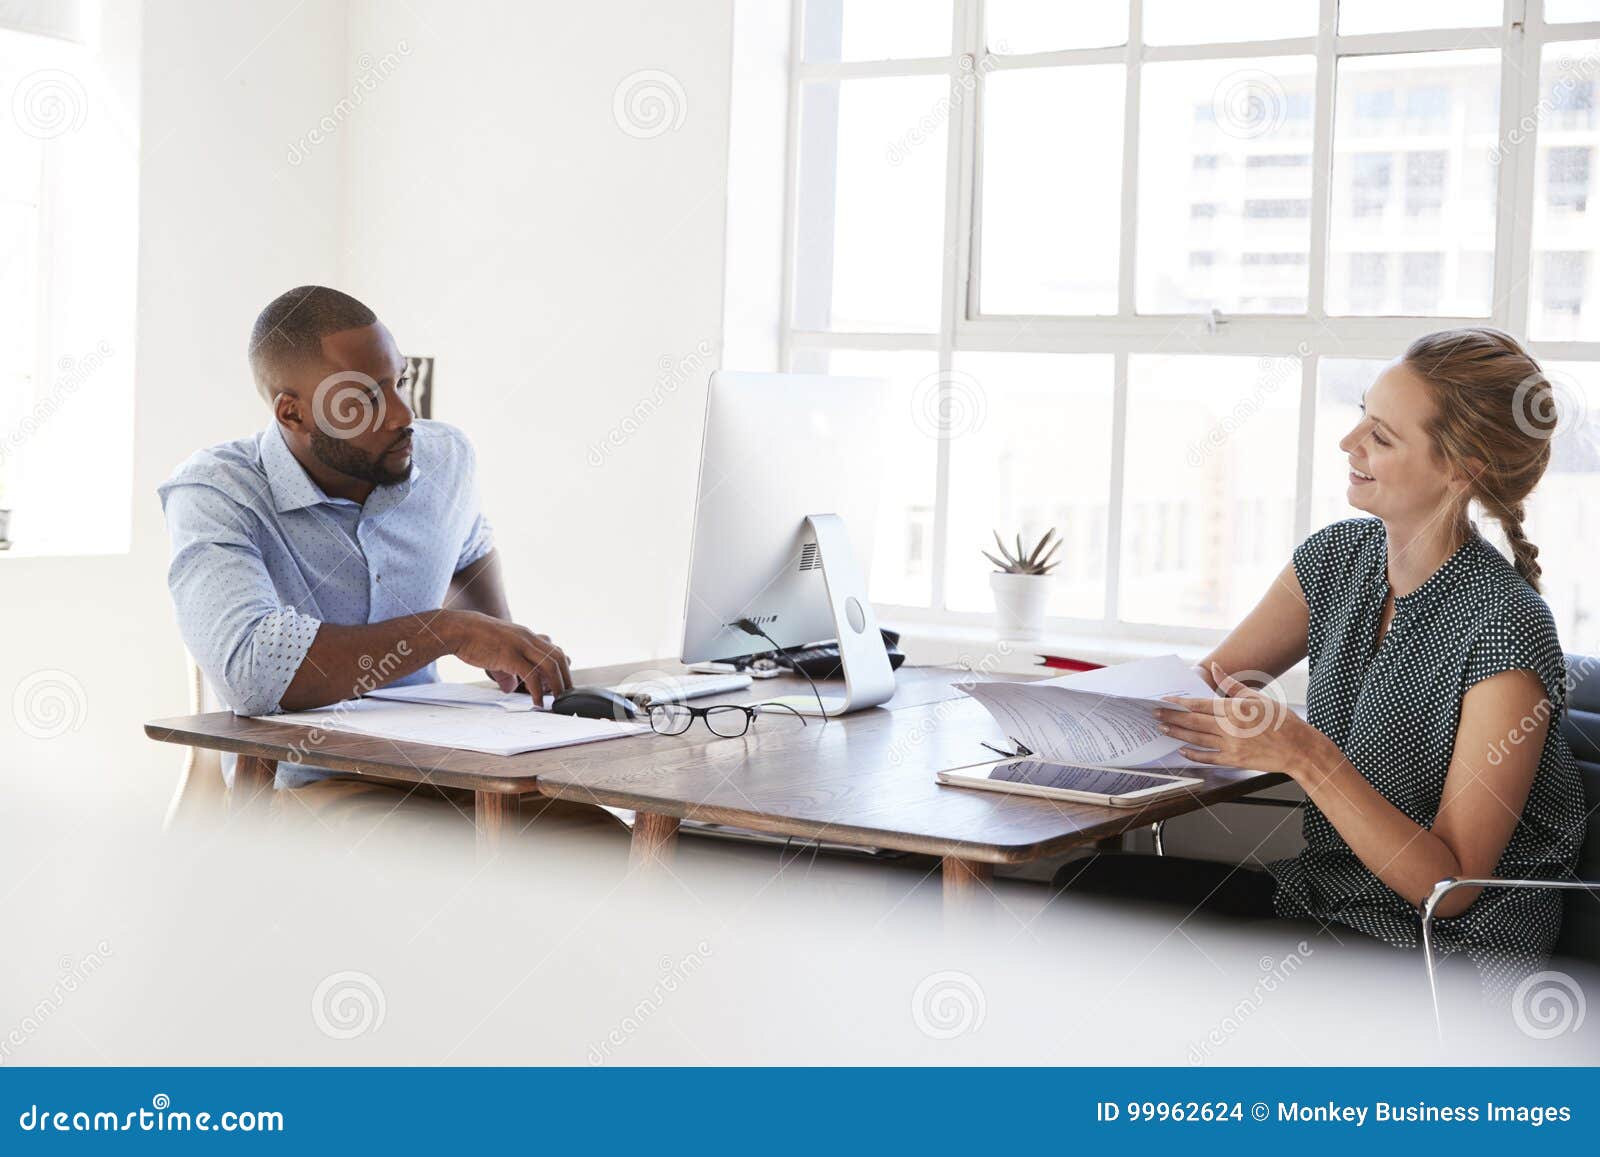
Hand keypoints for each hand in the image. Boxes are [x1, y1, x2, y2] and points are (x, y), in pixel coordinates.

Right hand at [441, 611, 572, 699]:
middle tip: (566, 696)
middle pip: (558, 658)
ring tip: (557, 701)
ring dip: (557, 686)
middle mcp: (528, 638)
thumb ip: (506, 670)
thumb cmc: (473, 640)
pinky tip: (537, 702)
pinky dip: (538, 691)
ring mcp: (520, 645)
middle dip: (565, 679)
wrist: (457, 629)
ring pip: (550, 665)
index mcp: (526, 636)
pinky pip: (532, 675)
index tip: (563, 685)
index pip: (554, 651)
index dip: (562, 668)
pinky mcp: (510, 655)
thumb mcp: (496, 653)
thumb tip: (510, 687)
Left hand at [1153, 661, 1330, 778]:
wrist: (1299, 749)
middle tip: (1154, 714)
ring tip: (1162, 729)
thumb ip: (1231, 684)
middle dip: (1170, 718)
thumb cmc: (1280, 721)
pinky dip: (1193, 754)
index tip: (1163, 701)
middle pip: (1192, 722)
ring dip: (1177, 734)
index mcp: (1234, 710)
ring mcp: (1231, 746)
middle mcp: (1230, 728)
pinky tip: (1183, 750)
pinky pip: (1208, 758)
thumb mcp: (1257, 697)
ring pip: (1196, 739)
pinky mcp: (1234, 761)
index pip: (1199, 705)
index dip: (1178, 703)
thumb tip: (1216, 668)